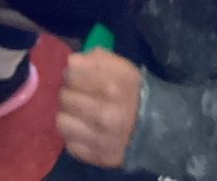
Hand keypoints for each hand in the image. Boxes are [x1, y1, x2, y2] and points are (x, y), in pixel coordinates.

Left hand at [56, 50, 141, 168]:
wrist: (154, 126)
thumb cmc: (131, 91)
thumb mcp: (121, 67)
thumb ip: (96, 59)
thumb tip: (71, 62)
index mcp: (111, 88)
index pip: (71, 75)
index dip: (72, 74)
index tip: (78, 77)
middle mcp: (105, 115)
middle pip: (64, 97)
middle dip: (69, 93)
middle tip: (79, 96)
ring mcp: (100, 139)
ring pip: (61, 122)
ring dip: (68, 115)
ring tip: (79, 113)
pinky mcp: (96, 157)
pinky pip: (69, 144)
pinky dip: (74, 136)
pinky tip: (85, 130)